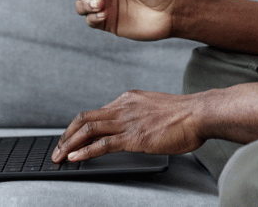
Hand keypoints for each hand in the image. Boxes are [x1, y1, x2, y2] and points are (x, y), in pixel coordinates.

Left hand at [52, 90, 202, 162]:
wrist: (198, 114)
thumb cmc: (185, 114)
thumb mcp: (157, 108)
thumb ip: (142, 115)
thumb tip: (138, 126)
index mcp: (129, 99)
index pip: (96, 112)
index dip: (80, 127)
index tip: (72, 138)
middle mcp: (123, 107)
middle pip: (84, 118)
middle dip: (67, 135)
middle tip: (58, 148)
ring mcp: (127, 121)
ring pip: (88, 130)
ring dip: (70, 144)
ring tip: (60, 156)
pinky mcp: (133, 137)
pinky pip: (102, 144)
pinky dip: (85, 151)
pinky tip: (76, 158)